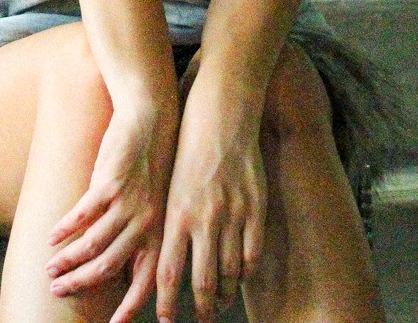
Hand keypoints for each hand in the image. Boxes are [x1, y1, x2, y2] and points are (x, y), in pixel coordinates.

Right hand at [45, 97, 177, 322]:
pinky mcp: (110, 183)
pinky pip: (83, 214)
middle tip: (57, 291)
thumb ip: (143, 236)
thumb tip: (124, 268)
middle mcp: (146, 223)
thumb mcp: (158, 204)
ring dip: (67, 259)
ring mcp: (128, 204)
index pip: (146, 281)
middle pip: (108, 266)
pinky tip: (51, 236)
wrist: (152, 118)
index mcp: (160, 233)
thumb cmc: (153, 163)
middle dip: (80, 283)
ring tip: (49, 269)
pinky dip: (65, 227)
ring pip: (93, 244)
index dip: (130, 307)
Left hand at [156, 82, 266, 321]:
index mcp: (175, 214)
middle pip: (202, 281)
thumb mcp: (170, 186)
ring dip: (225, 294)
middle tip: (200, 320)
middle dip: (200, 309)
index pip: (168, 273)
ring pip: (230, 272)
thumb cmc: (187, 149)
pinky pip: (252, 252)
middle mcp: (204, 219)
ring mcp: (233, 215)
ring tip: (220, 303)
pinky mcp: (255, 207)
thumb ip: (170, 222)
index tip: (165, 320)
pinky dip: (246, 271)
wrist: (219, 116)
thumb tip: (162, 255)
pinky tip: (241, 277)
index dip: (166, 303)